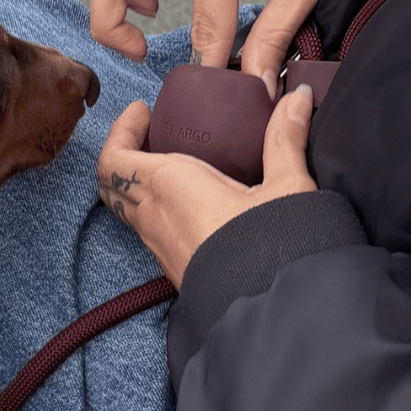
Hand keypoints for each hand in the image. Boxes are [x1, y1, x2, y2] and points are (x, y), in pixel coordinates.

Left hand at [97, 86, 316, 288]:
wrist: (268, 311)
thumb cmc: (269, 248)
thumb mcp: (285, 187)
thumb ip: (285, 140)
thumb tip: (298, 99)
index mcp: (168, 186)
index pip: (114, 157)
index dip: (120, 130)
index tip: (142, 112)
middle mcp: (153, 217)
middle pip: (112, 182)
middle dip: (125, 152)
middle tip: (153, 133)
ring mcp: (159, 246)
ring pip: (127, 207)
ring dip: (138, 182)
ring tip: (171, 163)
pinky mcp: (172, 266)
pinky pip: (147, 229)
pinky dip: (154, 207)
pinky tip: (189, 201)